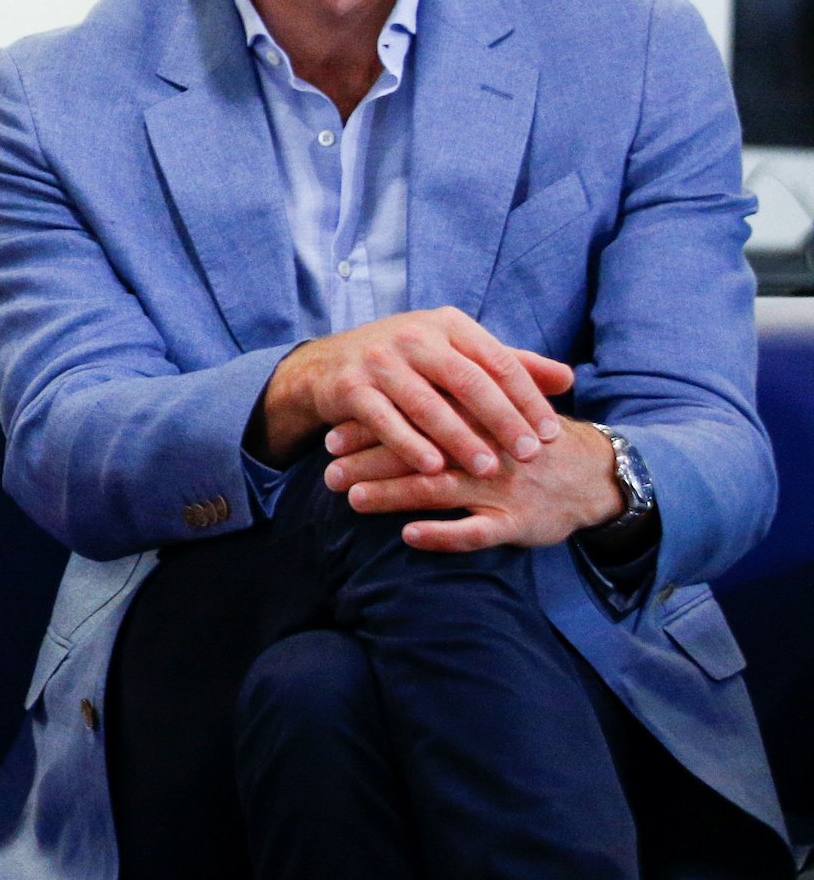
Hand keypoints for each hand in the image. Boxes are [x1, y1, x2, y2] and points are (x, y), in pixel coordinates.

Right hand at [259, 307, 572, 476]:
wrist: (328, 364)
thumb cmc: (408, 362)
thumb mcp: (456, 353)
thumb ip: (509, 365)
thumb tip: (567, 377)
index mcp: (448, 324)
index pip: (498, 361)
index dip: (527, 398)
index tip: (550, 433)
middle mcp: (414, 336)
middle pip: (468, 380)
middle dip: (501, 419)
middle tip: (527, 453)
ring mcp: (379, 360)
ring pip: (427, 403)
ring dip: (459, 439)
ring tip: (487, 468)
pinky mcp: (351, 386)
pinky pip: (385, 420)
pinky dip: (410, 445)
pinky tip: (433, 468)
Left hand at [322, 416, 624, 551]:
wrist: (595, 475)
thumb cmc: (528, 439)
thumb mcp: (498, 405)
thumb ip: (451, 396)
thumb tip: (392, 387)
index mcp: (477, 416)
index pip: (414, 415)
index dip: (372, 426)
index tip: (332, 436)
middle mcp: (486, 449)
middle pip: (418, 452)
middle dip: (369, 462)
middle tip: (328, 472)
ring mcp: (502, 488)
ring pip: (439, 489)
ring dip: (393, 495)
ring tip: (353, 499)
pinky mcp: (517, 522)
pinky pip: (478, 532)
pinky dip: (445, 534)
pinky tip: (411, 536)